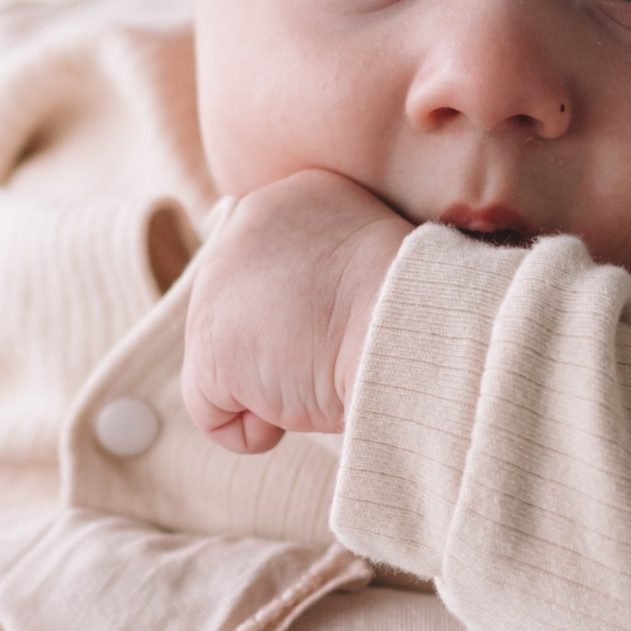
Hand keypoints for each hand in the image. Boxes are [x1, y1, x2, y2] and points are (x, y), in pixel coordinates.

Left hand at [181, 170, 406, 452]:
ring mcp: (219, 285)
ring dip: (279, 389)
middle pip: (245, 316)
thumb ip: (328, 280)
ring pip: (231, 365)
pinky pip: (215, 413)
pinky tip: (303, 402)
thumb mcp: (372, 273)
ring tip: (329, 370)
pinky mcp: (211, 344)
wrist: (417, 324)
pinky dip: (257, 430)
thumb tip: (305, 331)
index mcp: (296, 200)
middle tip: (345, 351)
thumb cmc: (418, 313)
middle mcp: (245, 226)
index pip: (275, 273)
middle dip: (288, 352)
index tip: (354, 326)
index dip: (309, 317)